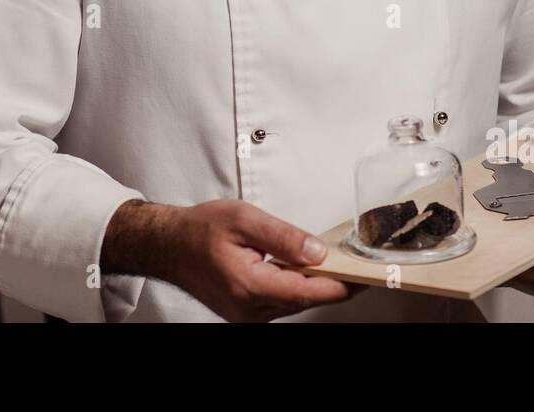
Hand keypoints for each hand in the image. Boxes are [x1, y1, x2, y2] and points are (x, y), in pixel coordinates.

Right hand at [103, 198, 363, 321]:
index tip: (365, 276)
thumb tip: (317, 252)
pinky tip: (302, 270)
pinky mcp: (246, 313)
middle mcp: (249, 308)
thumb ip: (284, 236)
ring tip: (332, 262)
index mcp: (249, 285)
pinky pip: (281, 302)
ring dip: (314, 283)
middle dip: (332, 281)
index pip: (308, 292)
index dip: (340, 284)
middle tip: (355, 262)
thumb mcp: (244, 219)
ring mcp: (247, 315)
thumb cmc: (199, 230)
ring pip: (294, 302)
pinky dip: (296, 286)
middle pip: (305, 299)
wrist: (168, 245)